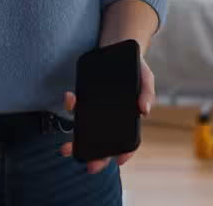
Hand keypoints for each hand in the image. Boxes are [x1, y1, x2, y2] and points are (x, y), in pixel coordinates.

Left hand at [58, 56, 155, 173]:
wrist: (118, 45)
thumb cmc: (135, 67)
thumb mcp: (145, 77)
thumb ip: (147, 93)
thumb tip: (143, 112)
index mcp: (127, 116)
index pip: (127, 140)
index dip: (125, 152)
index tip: (119, 160)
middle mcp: (110, 116)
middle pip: (103, 141)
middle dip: (95, 156)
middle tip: (88, 166)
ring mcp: (96, 108)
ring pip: (85, 130)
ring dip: (75, 141)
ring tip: (65, 149)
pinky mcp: (85, 96)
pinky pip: (76, 105)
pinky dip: (72, 105)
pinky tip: (71, 99)